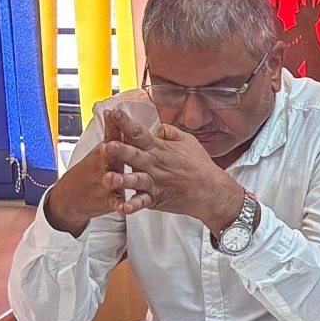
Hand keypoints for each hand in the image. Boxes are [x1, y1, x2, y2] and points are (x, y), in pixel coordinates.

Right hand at [42, 110, 148, 235]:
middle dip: (114, 149)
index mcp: (107, 150)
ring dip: (115, 178)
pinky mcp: (108, 200)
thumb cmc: (89, 170)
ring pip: (113, 179)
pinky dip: (121, 206)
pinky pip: (116, 203)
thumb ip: (112, 131)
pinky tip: (125, 208)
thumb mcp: (100, 149)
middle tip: (111, 145)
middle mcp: (106, 164)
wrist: (70, 197)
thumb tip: (114, 110)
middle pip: (112, 155)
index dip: (118, 125)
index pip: (115, 135)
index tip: (119, 114)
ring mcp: (106, 182)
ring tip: (115, 177)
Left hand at [104, 125, 247, 230]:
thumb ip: (169, 132)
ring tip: (109, 179)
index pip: (139, 132)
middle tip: (108, 146)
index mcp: (158, 148)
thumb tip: (156, 128)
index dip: (125, 122)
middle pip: (134, 155)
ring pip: (134, 180)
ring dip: (122, 179)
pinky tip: (123, 208)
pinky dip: (133, 206)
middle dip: (120, 150)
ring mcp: (153, 182)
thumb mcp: (187, 140)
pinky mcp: (155, 198)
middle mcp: (153, 164)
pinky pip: (142, 202)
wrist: (211, 190)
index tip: (112, 112)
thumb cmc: (200, 165)